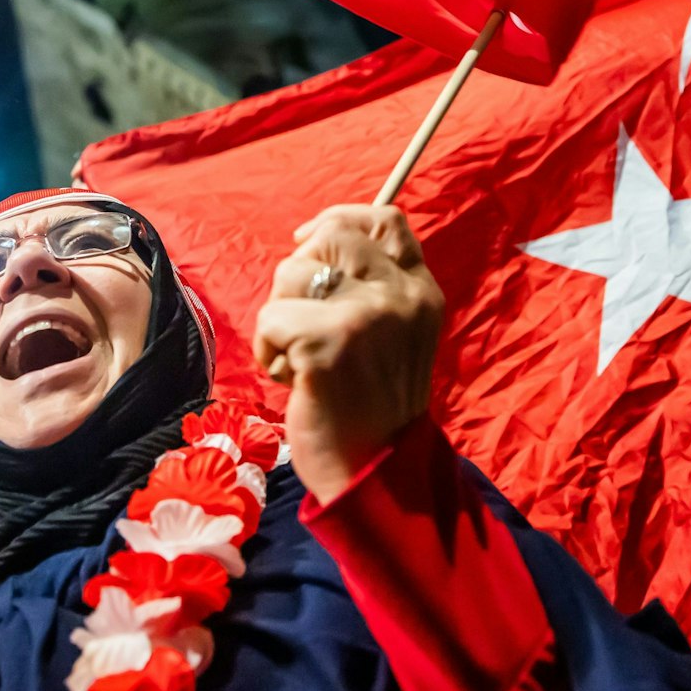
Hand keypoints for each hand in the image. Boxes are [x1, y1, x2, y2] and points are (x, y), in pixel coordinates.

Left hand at [253, 205, 444, 503]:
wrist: (376, 472)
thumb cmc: (371, 404)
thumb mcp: (394, 334)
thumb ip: (372, 287)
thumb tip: (312, 240)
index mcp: (421, 290)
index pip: (385, 219)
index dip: (337, 219)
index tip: (307, 241)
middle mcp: (401, 295)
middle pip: (327, 237)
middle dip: (297, 273)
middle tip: (301, 318)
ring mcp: (367, 315)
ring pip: (290, 274)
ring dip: (281, 318)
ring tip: (304, 359)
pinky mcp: (328, 340)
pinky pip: (271, 318)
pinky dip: (269, 351)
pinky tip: (295, 380)